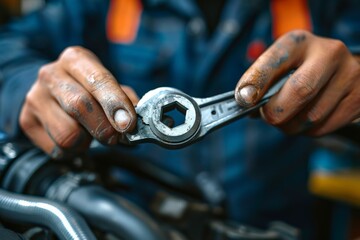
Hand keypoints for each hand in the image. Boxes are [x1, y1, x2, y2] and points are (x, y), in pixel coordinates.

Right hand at [19, 46, 137, 158]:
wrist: (51, 92)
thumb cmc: (88, 89)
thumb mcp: (108, 85)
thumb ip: (125, 100)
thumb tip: (137, 120)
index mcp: (76, 59)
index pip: (98, 80)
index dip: (115, 103)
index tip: (128, 123)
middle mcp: (51, 74)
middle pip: (80, 106)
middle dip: (104, 127)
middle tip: (115, 137)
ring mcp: (35, 97)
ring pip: (67, 134)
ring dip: (87, 142)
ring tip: (89, 134)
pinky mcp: (27, 121)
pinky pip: (57, 148)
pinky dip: (73, 150)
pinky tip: (75, 138)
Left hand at [235, 30, 359, 135]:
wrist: (340, 70)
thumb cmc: (299, 69)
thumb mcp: (280, 64)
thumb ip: (262, 80)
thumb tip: (245, 102)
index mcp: (300, 43)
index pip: (276, 60)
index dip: (257, 82)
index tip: (244, 99)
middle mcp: (329, 54)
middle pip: (299, 92)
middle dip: (275, 112)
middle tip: (266, 116)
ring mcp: (349, 76)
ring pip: (310, 117)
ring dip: (289, 125)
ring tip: (285, 117)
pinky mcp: (358, 99)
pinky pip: (323, 128)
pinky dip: (306, 131)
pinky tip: (304, 119)